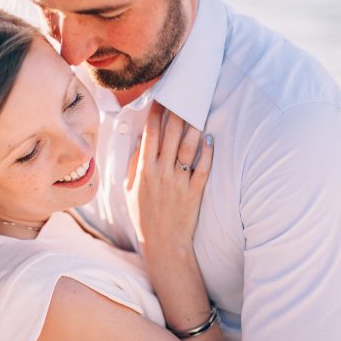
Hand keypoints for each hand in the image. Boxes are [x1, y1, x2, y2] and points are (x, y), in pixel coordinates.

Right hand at [124, 102, 213, 261]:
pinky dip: (207, 152)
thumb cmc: (144, 215)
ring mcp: (180, 182)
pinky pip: (203, 167)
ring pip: (189, 148)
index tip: (161, 98)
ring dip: (194, 127)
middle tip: (184, 97)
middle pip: (171, 135)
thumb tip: (142, 140)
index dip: (156, 114)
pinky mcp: (195, 192)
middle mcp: (162, 173)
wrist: (163, 243)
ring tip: (198, 112)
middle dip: (177, 113)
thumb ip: (135, 163)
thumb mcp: (130, 189)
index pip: (151, 134)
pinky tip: (209, 139)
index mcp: (144, 170)